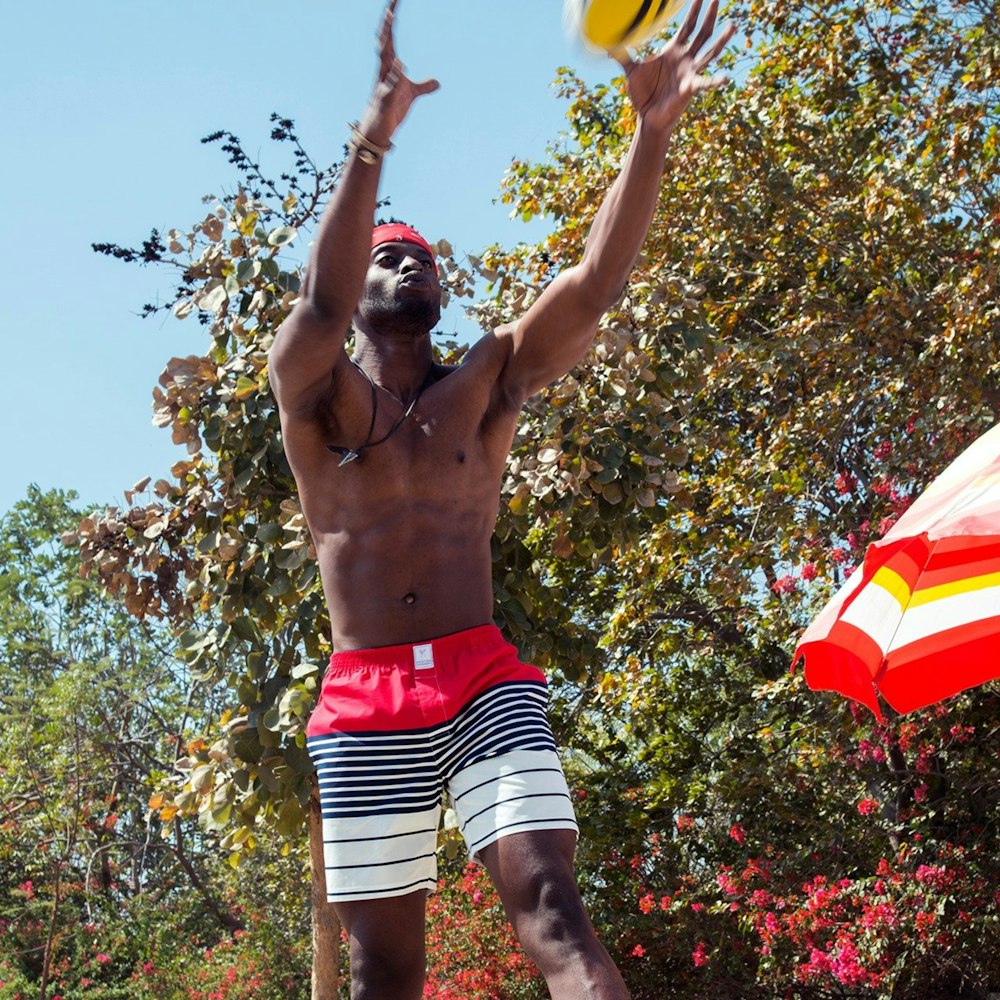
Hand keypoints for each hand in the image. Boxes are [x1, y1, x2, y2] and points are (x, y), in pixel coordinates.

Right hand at [360, 0, 439, 145]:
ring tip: (390, 21)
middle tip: (391, 4)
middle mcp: (384, 69)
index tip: (395, 1)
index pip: (390, 37)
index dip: (392, 19)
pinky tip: (400, 63)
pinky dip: (395, 73)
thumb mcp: (412, 94)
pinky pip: (390, 83)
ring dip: (386, 38)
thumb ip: (424, 86)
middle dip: (387, 22)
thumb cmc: (392, 109)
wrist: (380, 129)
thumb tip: (438, 82)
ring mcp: (383, 81)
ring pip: (384, 56)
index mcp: (389, 65)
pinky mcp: (386, 98)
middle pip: (384, 40)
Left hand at [618, 0, 735, 132]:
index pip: (687, 25)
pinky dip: (714, 81)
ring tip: (733, 26)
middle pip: (702, 32)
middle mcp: (686, 58)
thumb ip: (622, 55)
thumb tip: (606, 43)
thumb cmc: (643, 93)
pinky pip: (705, 83)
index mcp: (674, 50)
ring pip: (710, 52)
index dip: (694, 10)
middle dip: (709, 15)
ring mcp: (690, 72)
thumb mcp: (631, 71)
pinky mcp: (690, 88)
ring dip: (721, 40)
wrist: (648, 116)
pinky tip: (725, 79)